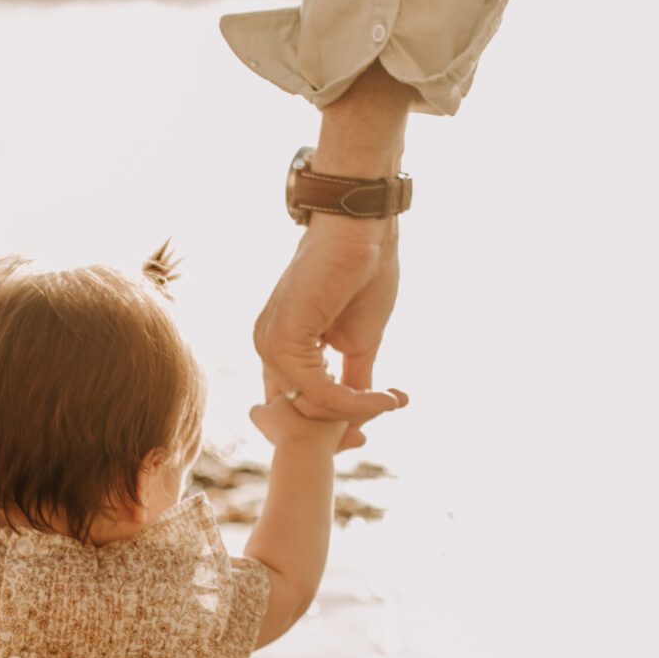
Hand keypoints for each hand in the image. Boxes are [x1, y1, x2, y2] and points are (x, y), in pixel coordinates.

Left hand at [253, 215, 401, 447]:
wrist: (362, 231)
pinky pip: (319, 392)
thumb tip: (360, 412)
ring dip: (356, 413)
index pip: (296, 403)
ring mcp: (271, 345)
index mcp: (280, 347)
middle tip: (386, 413)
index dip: (333, 421)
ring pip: (311, 407)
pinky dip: (354, 402)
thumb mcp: (358, 341)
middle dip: (343, 426)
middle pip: (300, 413)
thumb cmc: (363, 274)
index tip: (373, 421)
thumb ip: (351, 378)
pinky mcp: (284, 341)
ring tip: (390, 401)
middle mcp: (267, 348)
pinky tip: (384, 397)